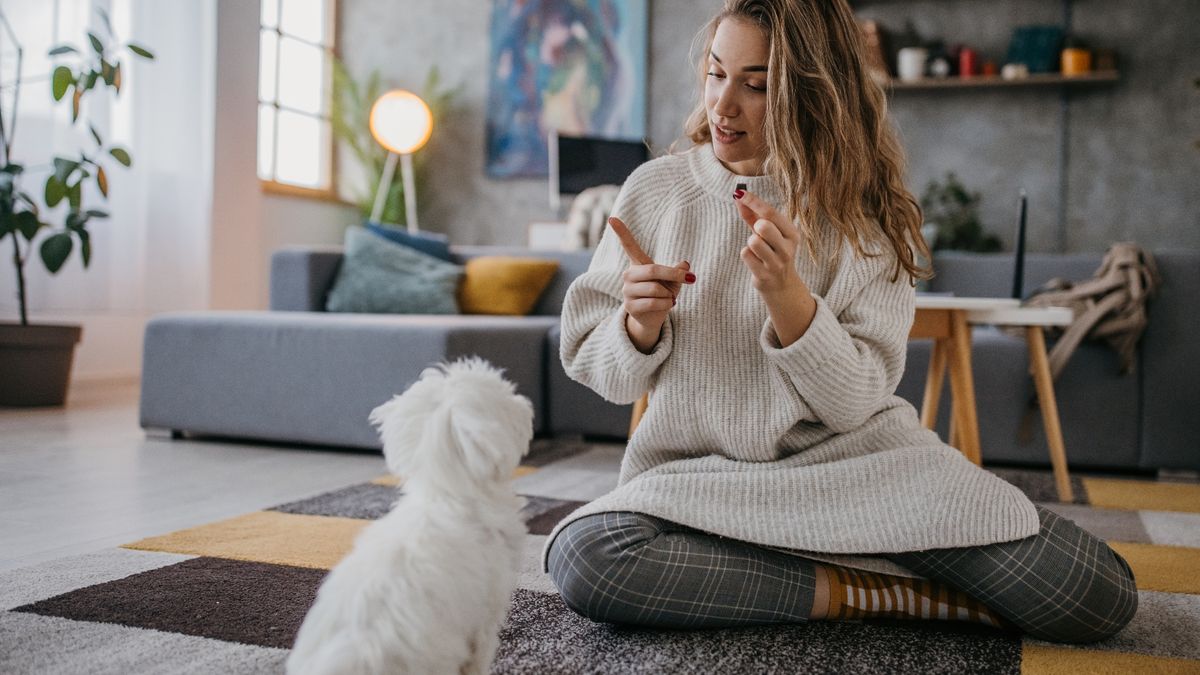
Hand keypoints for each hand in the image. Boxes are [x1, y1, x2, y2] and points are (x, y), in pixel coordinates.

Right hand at [608, 216, 693, 352]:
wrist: (652, 319)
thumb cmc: (663, 295)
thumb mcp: (673, 281)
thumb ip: (677, 272)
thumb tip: (685, 264)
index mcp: (638, 265)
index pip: (628, 246)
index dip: (621, 232)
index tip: (612, 218)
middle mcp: (629, 275)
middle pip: (653, 269)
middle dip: (674, 274)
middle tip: (690, 278)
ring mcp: (627, 291)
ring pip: (655, 288)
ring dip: (669, 294)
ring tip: (669, 298)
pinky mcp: (630, 307)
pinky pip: (653, 302)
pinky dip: (666, 304)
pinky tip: (666, 305)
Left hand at [734, 191, 816, 345]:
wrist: (781, 285)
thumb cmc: (772, 251)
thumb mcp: (768, 233)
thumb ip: (753, 215)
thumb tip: (738, 196)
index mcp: (792, 234)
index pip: (771, 213)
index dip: (753, 201)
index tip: (739, 193)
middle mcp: (787, 248)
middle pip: (764, 225)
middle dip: (756, 225)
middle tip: (758, 232)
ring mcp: (776, 263)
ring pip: (753, 241)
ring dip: (751, 242)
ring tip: (758, 249)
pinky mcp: (764, 275)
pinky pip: (746, 254)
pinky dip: (747, 255)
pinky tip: (755, 261)